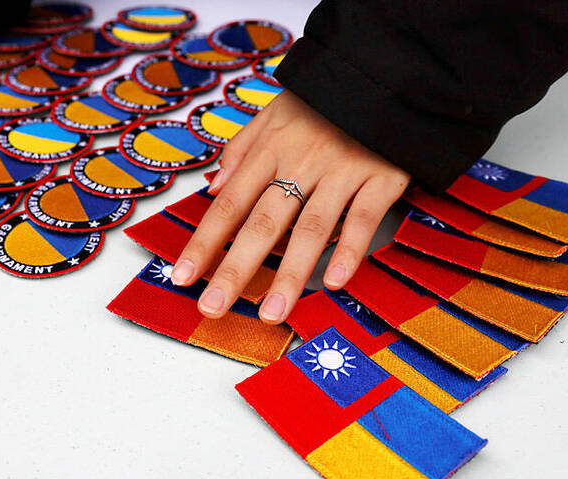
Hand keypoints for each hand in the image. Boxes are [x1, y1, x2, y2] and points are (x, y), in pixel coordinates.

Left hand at [171, 90, 409, 323]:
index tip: (182, 276)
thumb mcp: (273, 112)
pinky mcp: (380, 177)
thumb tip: (212, 187)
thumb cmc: (324, 102)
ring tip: (271, 313)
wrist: (386, 75)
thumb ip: (241, 149)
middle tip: (212, 306)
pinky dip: (349, 250)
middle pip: (261, 224)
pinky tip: (335, 281)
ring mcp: (341, 173)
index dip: (204, 242)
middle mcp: (299, 164)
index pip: (228, 204)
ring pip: (310, 230)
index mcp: (270, 150)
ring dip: (289, 275)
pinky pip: (362, 218)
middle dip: (234, 269)